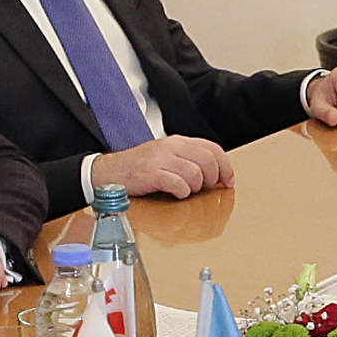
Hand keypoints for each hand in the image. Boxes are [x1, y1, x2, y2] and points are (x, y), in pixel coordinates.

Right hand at [89, 135, 232, 198]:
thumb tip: (216, 174)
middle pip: (208, 161)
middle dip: (212, 179)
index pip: (212, 148)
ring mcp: (160, 159)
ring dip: (194, 188)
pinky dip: (181, 193)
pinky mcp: (150, 174)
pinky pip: (178, 184)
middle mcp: (170, 146)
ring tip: (185, 191)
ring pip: (195, 174)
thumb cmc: (139, 168)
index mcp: (177, 141)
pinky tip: (175, 194)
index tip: (227, 181)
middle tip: (203, 189)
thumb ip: (188, 160)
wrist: (108, 172)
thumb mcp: (165, 157)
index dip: (225, 166)